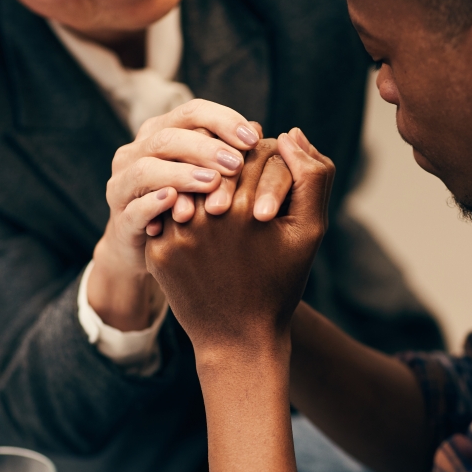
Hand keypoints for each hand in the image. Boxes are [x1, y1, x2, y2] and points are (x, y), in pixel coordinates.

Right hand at [104, 99, 262, 272]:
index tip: (254, 140)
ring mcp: (122, 186)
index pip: (191, 112)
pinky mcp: (120, 220)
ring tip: (212, 182)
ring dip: (181, 174)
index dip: (223, 121)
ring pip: (146, 169)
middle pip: (167, 138)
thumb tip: (258, 130)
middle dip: (205, 148)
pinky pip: (134, 208)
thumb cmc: (186, 208)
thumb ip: (226, 154)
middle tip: (236, 163)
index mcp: (158, 134)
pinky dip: (153, 204)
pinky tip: (176, 203)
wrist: (148, 252)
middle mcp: (134, 154)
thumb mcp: (206, 178)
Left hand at [145, 128, 333, 358]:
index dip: (263, 167)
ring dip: (203, 191)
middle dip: (231, 177)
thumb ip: (312, 177)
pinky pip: (167, 213)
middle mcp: (211, 216)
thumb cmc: (279, 283)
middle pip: (219, 168)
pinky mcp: (158, 250)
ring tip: (219, 212)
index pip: (253, 155)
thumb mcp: (310, 232)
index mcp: (252, 207)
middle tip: (242, 196)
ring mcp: (180, 233)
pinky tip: (197, 231)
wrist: (239, 338)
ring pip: (189, 186)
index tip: (269, 188)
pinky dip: (181, 213)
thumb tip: (289, 133)